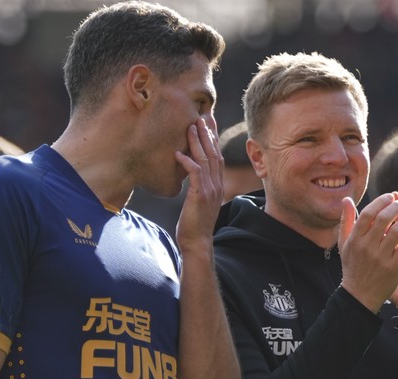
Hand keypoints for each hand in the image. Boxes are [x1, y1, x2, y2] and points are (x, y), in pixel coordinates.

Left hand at [174, 118, 223, 253]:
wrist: (197, 242)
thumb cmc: (194, 224)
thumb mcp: (199, 202)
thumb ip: (199, 187)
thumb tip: (193, 177)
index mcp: (217, 185)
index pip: (217, 156)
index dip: (213, 139)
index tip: (208, 123)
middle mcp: (217, 185)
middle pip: (214, 153)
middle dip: (208, 134)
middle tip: (202, 116)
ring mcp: (210, 190)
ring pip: (206, 160)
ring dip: (198, 142)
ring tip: (191, 126)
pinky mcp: (200, 196)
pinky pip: (195, 174)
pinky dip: (188, 162)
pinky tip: (179, 153)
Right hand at [338, 191, 397, 313]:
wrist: (359, 295)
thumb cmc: (352, 266)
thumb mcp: (344, 243)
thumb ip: (346, 220)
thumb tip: (347, 200)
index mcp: (355, 238)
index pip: (368, 213)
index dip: (382, 201)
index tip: (391, 196)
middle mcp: (366, 246)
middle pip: (383, 219)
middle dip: (397, 207)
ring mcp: (379, 257)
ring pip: (397, 231)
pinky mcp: (392, 268)